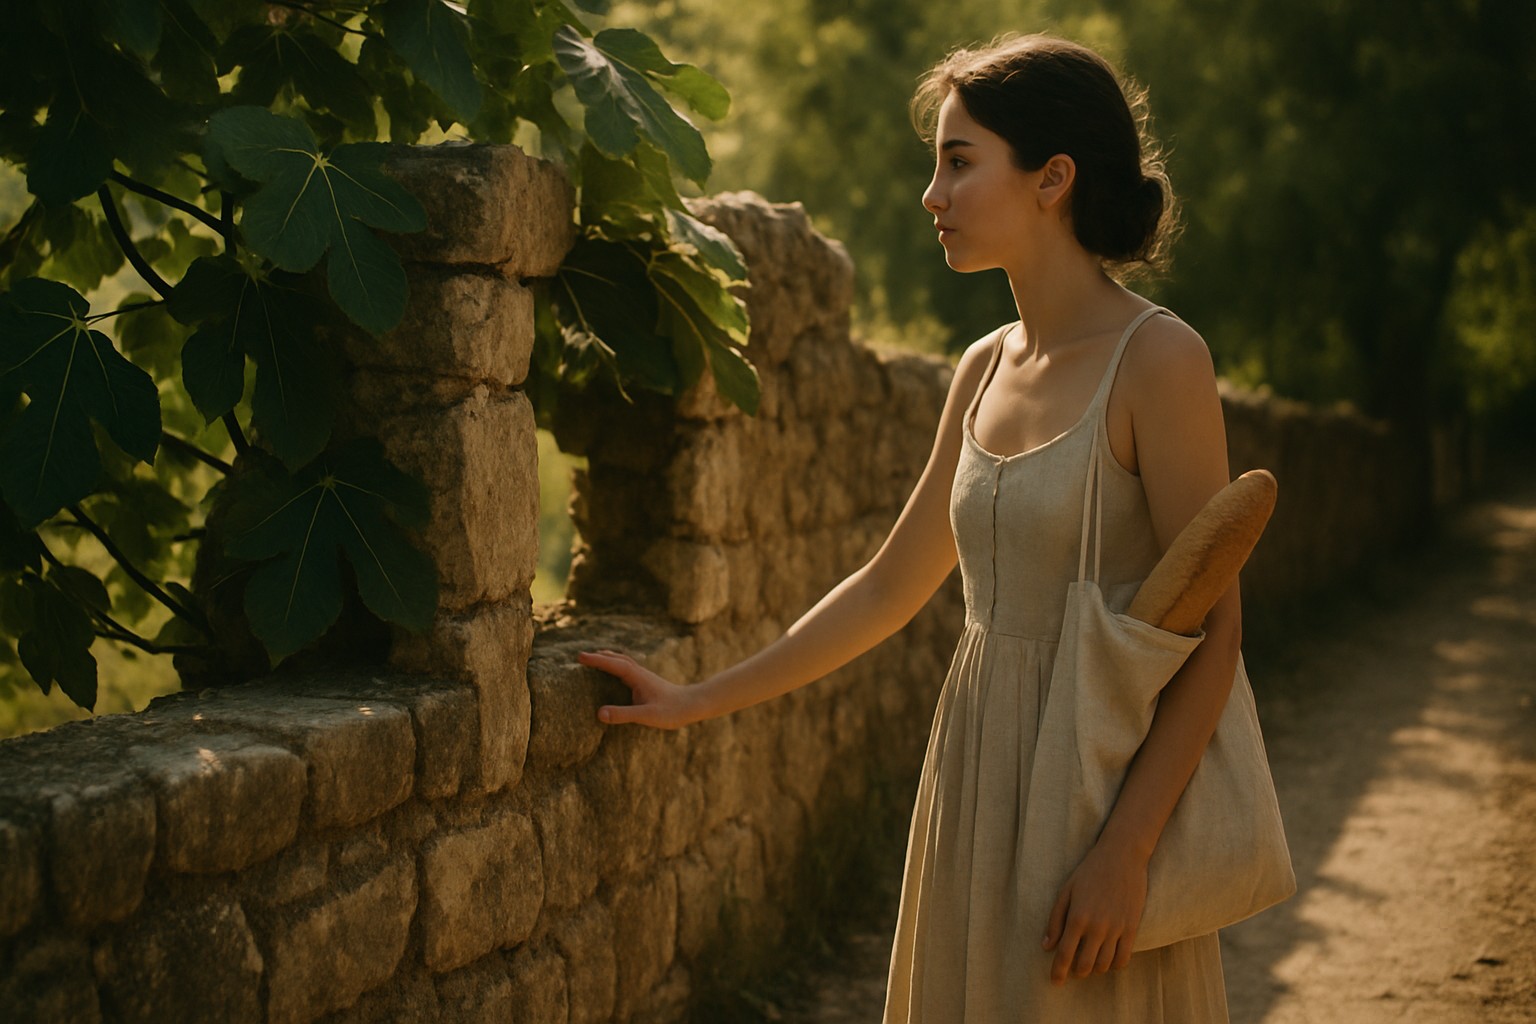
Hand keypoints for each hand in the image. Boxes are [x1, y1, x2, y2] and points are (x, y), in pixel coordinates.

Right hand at [576, 649, 702, 729]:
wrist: (694, 705)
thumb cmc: (672, 711)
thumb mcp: (646, 715)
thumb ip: (623, 714)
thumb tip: (599, 713)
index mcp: (637, 677)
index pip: (613, 665)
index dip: (596, 660)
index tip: (580, 657)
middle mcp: (640, 673)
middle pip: (617, 659)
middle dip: (599, 657)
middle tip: (581, 656)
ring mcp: (644, 677)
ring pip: (623, 662)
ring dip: (609, 659)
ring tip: (596, 658)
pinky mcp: (648, 682)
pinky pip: (628, 669)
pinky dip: (617, 665)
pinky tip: (617, 672)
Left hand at [1041, 841, 1148, 984]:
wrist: (1122, 856)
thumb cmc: (1090, 871)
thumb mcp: (1066, 891)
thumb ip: (1055, 919)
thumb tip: (1047, 946)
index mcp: (1077, 917)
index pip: (1065, 954)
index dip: (1058, 972)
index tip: (1054, 982)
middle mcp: (1097, 927)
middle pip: (1085, 965)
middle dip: (1077, 972)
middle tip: (1073, 971)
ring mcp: (1116, 929)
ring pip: (1105, 965)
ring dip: (1095, 969)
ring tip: (1090, 963)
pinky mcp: (1132, 928)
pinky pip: (1124, 958)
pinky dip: (1114, 965)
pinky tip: (1108, 960)